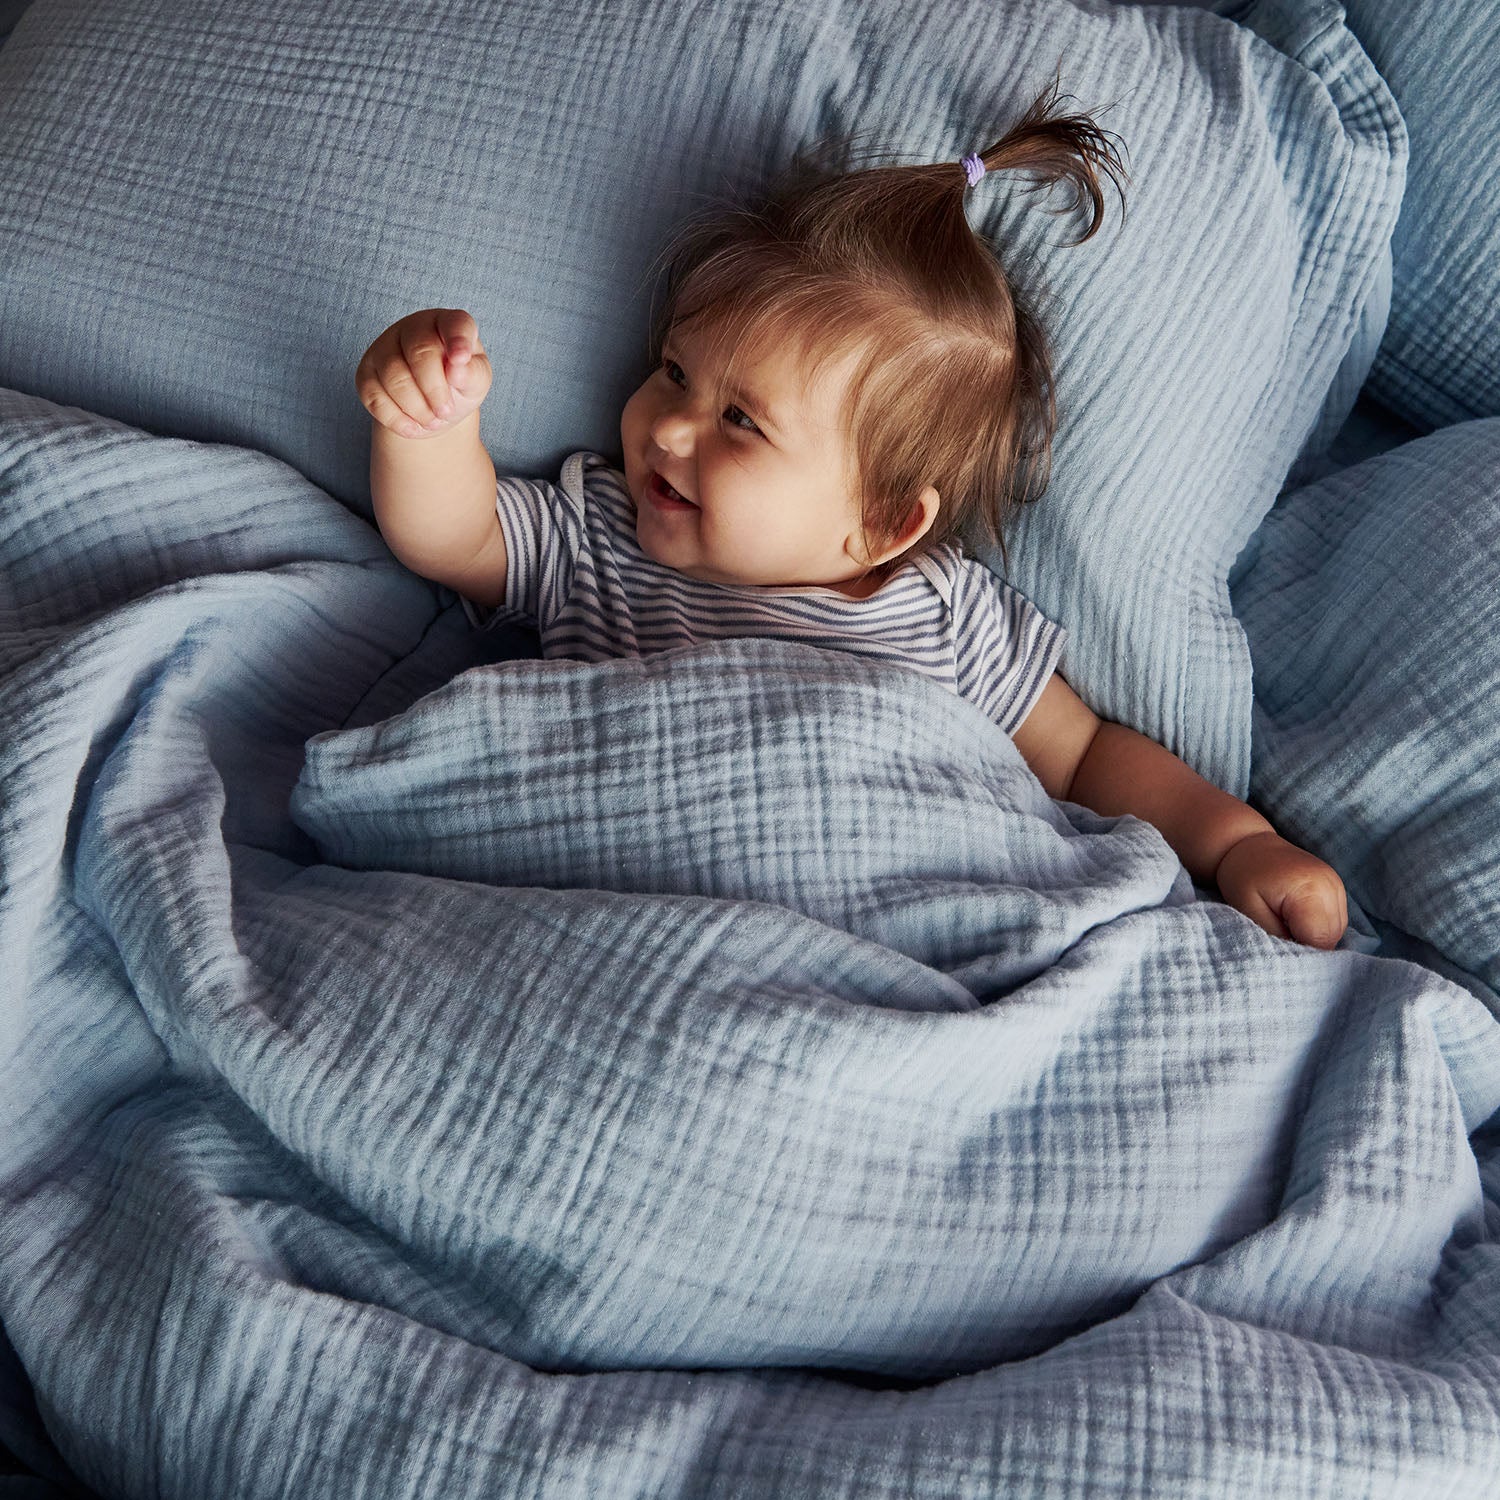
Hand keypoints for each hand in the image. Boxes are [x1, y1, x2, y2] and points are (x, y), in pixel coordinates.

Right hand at [356, 308, 492, 439]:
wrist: (433, 408)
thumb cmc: (459, 386)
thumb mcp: (477, 381)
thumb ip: (474, 373)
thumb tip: (457, 369)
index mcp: (446, 324)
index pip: (454, 324)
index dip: (458, 340)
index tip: (461, 359)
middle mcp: (412, 328)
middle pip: (419, 352)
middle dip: (435, 389)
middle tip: (446, 412)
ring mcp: (384, 347)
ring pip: (393, 376)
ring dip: (416, 407)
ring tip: (433, 421)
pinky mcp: (366, 373)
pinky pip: (374, 396)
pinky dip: (397, 419)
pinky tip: (413, 427)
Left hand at [1214, 831, 1347, 948]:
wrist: (1248, 844)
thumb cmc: (1243, 877)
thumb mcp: (1249, 910)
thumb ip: (1276, 937)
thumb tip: (1297, 959)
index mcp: (1310, 891)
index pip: (1320, 941)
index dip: (1301, 952)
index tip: (1279, 949)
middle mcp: (1331, 886)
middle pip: (1332, 938)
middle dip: (1308, 946)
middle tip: (1280, 937)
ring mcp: (1337, 884)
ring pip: (1337, 931)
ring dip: (1314, 937)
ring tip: (1285, 925)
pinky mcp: (1336, 886)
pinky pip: (1335, 920)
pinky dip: (1318, 926)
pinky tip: (1296, 918)